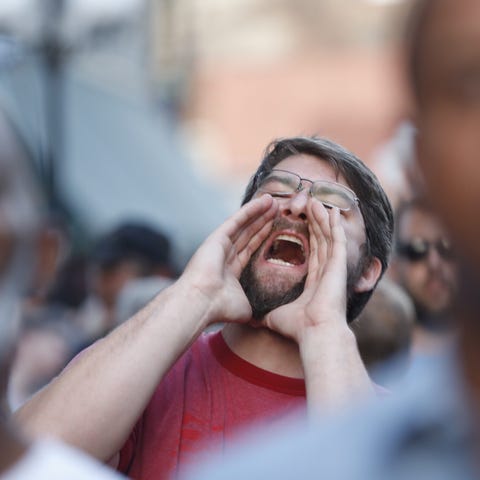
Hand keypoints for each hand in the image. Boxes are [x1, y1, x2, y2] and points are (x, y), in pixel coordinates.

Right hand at [180, 194, 277, 324]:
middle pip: (248, 233)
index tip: (275, 227)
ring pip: (244, 224)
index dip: (262, 237)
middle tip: (277, 209)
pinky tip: (263, 201)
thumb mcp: (244, 307)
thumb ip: (253, 304)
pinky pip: (237, 220)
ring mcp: (220, 245)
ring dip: (259, 212)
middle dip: (262, 221)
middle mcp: (225, 255)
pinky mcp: (217, 237)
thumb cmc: (220, 308)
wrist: (202, 302)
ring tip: (273, 201)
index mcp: (230, 270)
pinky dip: (251, 209)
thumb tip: (263, 319)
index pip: (249, 248)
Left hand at [262, 199, 347, 342]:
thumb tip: (254, 321)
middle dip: (315, 223)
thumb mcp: (276, 317)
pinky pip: (337, 239)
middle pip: (320, 241)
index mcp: (314, 282)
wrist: (314, 333)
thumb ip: (267, 314)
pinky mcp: (339, 265)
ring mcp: (334, 268)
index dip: (308, 237)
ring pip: (328, 237)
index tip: (302, 224)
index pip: (312, 253)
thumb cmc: (298, 328)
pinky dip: (335, 225)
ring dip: (322, 219)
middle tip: (310, 206)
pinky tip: (332, 211)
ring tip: (316, 202)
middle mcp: (326, 273)